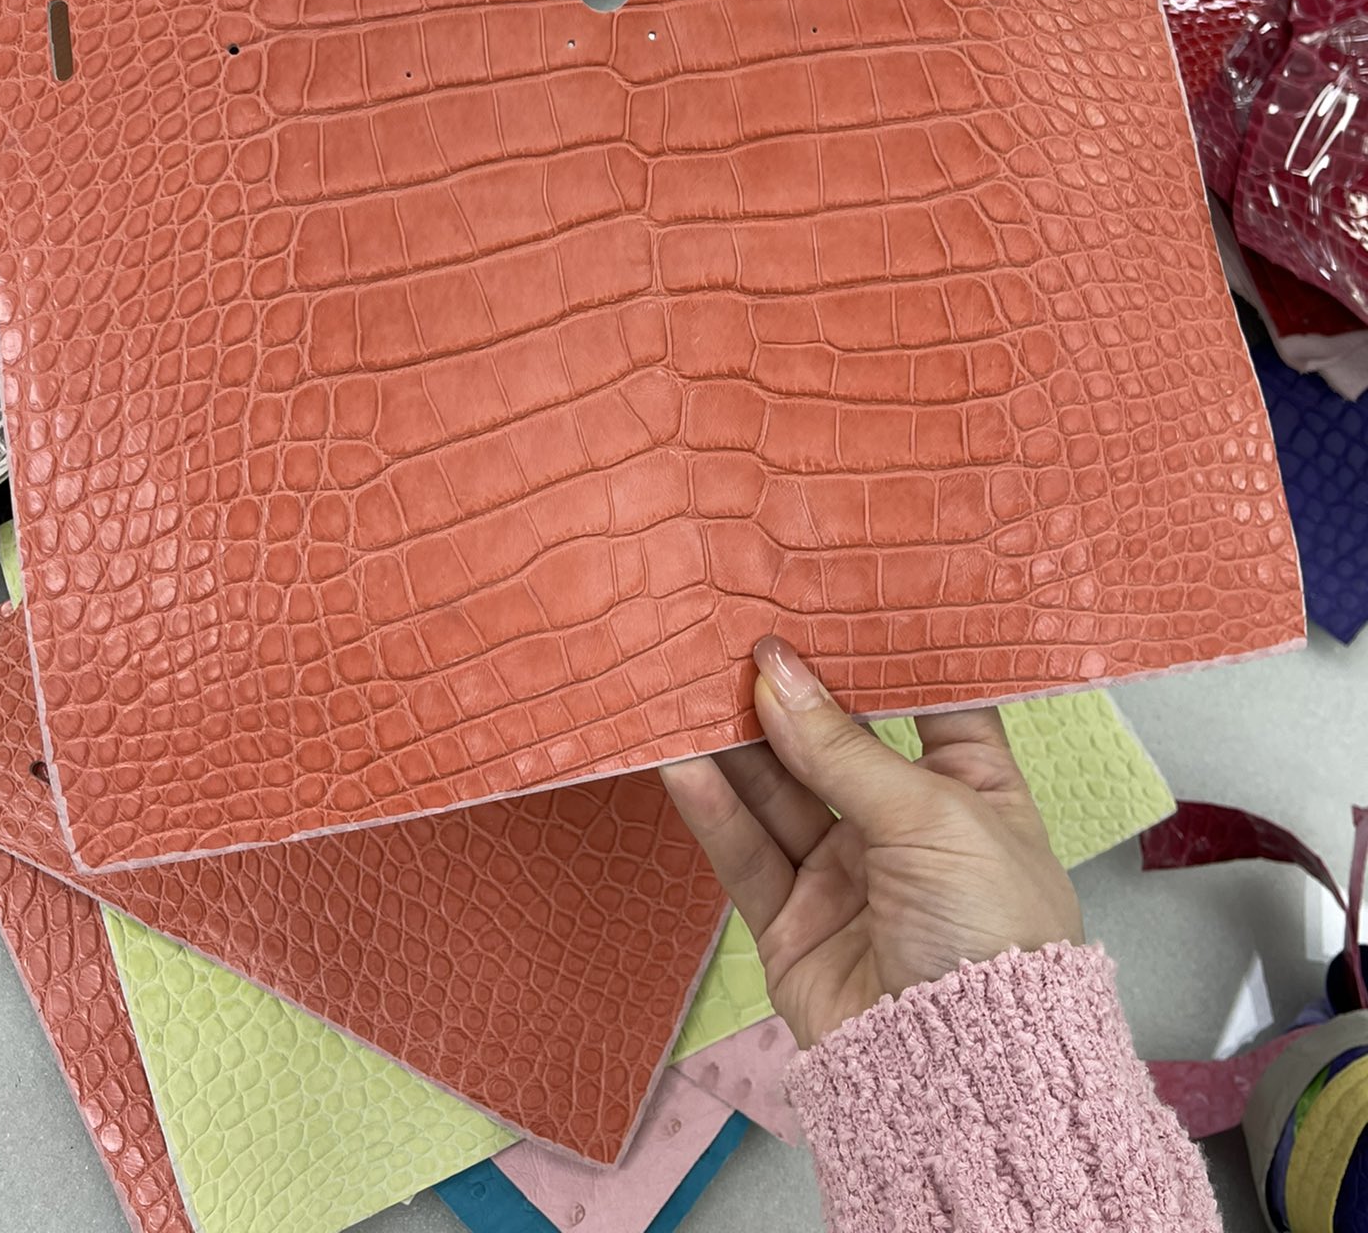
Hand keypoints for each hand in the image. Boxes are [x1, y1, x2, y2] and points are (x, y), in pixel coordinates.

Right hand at [661, 636, 1082, 1048]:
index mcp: (972, 790)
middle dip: (789, 691)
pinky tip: (681, 763)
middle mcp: (906, 824)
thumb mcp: (931, 816)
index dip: (879, 652)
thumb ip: (841, 746)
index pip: (924, 701)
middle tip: (736, 630)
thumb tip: (775, 671)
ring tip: (689, 684)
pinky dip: (713, 809)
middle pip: (835, 741)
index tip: (829, 596)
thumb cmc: (991, 933)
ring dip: (735, 742)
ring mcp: (846, 872)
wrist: (967, 1076)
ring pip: (777, 791)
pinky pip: (746, 853)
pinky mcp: (792, 922)